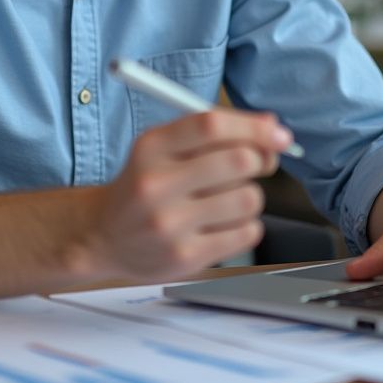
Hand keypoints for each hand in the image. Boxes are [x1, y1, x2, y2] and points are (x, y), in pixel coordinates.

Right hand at [85, 110, 293, 280]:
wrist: (103, 236)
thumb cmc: (143, 183)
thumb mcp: (162, 146)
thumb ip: (212, 131)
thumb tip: (272, 126)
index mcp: (151, 147)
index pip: (211, 125)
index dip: (254, 127)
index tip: (279, 134)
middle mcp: (156, 184)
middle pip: (237, 161)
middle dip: (260, 159)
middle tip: (258, 163)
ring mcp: (170, 224)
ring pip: (248, 198)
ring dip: (250, 195)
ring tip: (228, 198)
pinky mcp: (185, 257)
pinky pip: (247, 233)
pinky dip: (246, 225)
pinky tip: (223, 223)